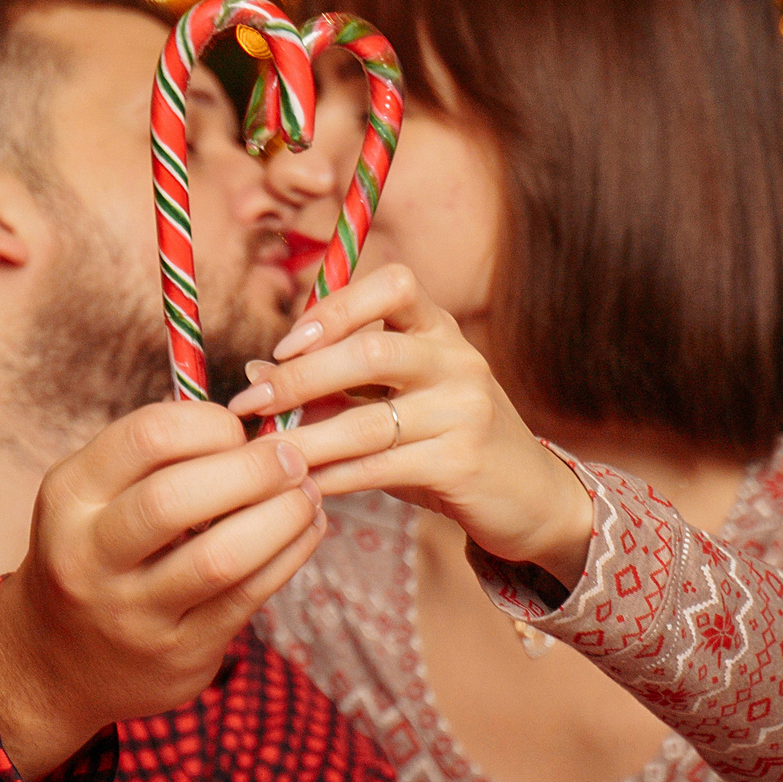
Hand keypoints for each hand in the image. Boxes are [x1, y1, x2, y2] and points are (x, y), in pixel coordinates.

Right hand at [0, 401, 324, 781]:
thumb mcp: (91, 497)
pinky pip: (246, 597)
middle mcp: (89, 556)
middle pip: (177, 498)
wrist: (57, 666)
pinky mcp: (178, 653)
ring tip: (307, 494)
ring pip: (221, 557)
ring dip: (282, 516)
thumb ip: (153, 458)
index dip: (208, 424)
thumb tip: (250, 420)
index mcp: (69, 497)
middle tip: (292, 458)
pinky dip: (289, 554)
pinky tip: (305, 530)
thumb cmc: (94, 555)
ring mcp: (132, 613)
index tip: (236, 430)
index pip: (145, 437)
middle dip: (253, 469)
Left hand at [227, 264, 592, 586]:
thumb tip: (255, 373)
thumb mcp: (400, 399)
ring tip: (265, 453)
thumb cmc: (449, 440)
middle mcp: (458, 360)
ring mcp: (465, 410)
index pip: (394, 284)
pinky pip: (380, 467)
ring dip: (306, 438)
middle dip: (300, 378)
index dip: (336, 307)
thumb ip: (336, 383)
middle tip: (251, 405)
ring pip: (368, 420)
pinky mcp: (462, 462)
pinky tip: (303, 486)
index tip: (286, 344)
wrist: (530, 496)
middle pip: (371, 351)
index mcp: (440, 330)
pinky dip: (333, 477)